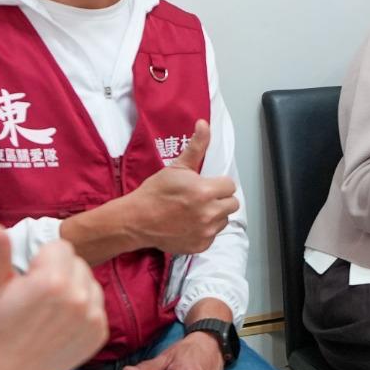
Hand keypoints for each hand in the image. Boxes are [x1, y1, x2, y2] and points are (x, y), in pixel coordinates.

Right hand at [0, 224, 106, 369]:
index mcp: (51, 281)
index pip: (60, 246)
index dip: (40, 261)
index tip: (26, 281)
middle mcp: (78, 298)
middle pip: (77, 263)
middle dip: (58, 273)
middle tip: (34, 298)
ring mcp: (92, 319)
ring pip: (89, 283)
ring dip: (73, 290)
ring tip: (46, 311)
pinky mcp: (98, 335)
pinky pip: (97, 307)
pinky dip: (82, 311)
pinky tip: (58, 325)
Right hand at [126, 118, 237, 254]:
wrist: (137, 220)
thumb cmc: (156, 192)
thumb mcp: (177, 167)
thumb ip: (196, 147)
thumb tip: (204, 124)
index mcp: (206, 191)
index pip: (230, 185)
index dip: (218, 184)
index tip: (206, 185)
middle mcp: (209, 213)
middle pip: (232, 203)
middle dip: (220, 199)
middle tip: (202, 198)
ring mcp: (206, 231)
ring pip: (224, 220)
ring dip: (215, 215)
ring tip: (195, 211)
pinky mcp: (201, 245)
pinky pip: (213, 235)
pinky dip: (206, 230)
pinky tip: (190, 224)